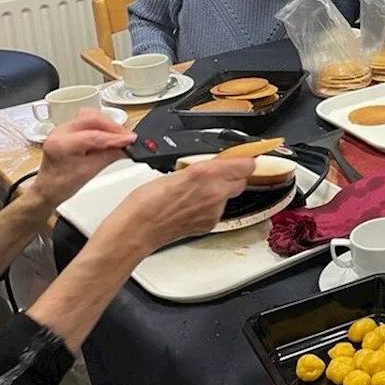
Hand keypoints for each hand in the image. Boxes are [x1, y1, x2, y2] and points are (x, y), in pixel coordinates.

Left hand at [34, 108, 136, 208]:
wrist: (48, 188)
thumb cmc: (62, 184)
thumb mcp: (90, 171)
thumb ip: (110, 155)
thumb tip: (127, 146)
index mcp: (61, 143)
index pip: (94, 135)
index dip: (115, 137)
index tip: (131, 140)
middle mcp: (60, 131)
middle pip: (92, 118)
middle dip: (112, 127)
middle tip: (127, 138)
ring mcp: (64, 128)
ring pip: (90, 116)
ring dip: (107, 125)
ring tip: (119, 137)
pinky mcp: (69, 129)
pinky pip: (88, 121)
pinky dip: (102, 127)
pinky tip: (109, 136)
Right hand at [105, 157, 254, 252]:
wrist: (138, 228)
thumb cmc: (147, 201)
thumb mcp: (176, 171)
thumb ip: (203, 167)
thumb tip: (219, 163)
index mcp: (207, 173)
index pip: (246, 164)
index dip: (246, 159)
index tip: (246, 156)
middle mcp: (216, 192)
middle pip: (242, 180)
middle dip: (233, 175)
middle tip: (217, 172)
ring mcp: (215, 210)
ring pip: (229, 195)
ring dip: (220, 191)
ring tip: (196, 191)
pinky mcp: (210, 223)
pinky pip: (219, 210)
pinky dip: (211, 206)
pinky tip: (192, 205)